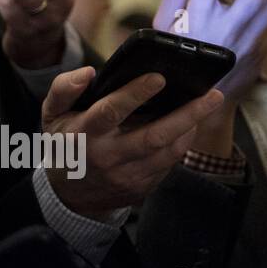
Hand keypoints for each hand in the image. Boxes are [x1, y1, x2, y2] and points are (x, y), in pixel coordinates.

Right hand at [42, 66, 222, 215]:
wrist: (68, 195)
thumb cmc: (66, 143)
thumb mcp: (53, 115)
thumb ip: (64, 89)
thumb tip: (88, 72)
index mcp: (84, 134)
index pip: (111, 111)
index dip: (135, 94)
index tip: (160, 77)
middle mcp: (107, 156)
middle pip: (153, 136)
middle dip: (187, 114)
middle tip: (213, 94)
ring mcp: (126, 175)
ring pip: (168, 152)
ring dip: (192, 127)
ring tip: (208, 103)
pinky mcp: (142, 186)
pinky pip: (169, 163)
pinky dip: (183, 143)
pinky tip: (192, 124)